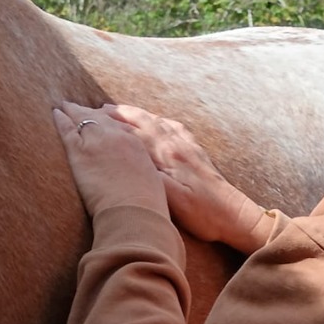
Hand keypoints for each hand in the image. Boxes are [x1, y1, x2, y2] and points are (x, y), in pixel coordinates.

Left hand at [53, 102, 169, 218]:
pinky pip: (67, 130)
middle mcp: (117, 137)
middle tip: (79, 108)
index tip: (102, 120)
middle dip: (90, 112)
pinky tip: (56, 113)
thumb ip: (143, 171)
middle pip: (100, 118)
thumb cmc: (145, 204)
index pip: (117, 126)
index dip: (107, 122)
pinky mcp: (80, 152)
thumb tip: (140, 173)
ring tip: (65, 106)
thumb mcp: (153, 181)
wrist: (135, 211)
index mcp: (135, 143)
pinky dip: (61, 120)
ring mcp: (98, 142)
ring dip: (73, 112)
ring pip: (83, 119)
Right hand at [104, 104, 267, 251]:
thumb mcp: (172, 200)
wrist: (234, 216)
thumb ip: (150, 177)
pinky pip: (172, 127)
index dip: (110, 122)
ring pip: (156, 121)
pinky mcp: (196, 152)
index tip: (88, 114)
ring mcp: (188, 146)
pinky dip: (156, 120)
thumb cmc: (202, 213)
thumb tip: (128, 158)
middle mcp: (177, 144)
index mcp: (167, 154)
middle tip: (95, 108)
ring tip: (116, 109)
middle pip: (143, 120)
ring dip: (135, 113)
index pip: (133, 131)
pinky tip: (154, 120)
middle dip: (118, 112)